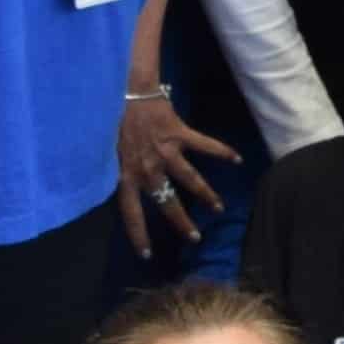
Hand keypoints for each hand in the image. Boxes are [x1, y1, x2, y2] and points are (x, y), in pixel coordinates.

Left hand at [116, 92, 235, 255]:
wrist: (124, 88)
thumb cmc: (111, 117)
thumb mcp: (107, 150)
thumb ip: (116, 169)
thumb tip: (116, 187)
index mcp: (127, 173)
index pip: (130, 211)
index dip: (138, 233)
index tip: (147, 255)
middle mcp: (148, 166)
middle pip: (167, 201)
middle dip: (180, 221)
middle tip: (195, 238)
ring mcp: (165, 151)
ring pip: (189, 179)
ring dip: (205, 195)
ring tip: (218, 209)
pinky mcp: (179, 133)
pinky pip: (204, 144)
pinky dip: (221, 152)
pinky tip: (237, 160)